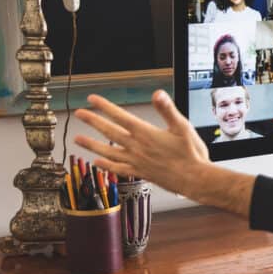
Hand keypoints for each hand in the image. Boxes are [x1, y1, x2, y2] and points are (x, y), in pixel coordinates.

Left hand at [74, 90, 209, 195]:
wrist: (194, 179)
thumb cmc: (191, 154)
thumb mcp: (182, 127)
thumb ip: (167, 110)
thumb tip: (158, 94)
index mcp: (146, 133)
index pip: (120, 116)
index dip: (105, 107)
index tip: (92, 100)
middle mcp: (137, 147)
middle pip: (109, 132)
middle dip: (93, 121)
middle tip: (80, 114)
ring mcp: (136, 161)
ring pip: (108, 151)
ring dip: (91, 144)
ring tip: (78, 139)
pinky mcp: (140, 172)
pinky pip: (117, 168)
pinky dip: (105, 165)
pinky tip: (97, 162)